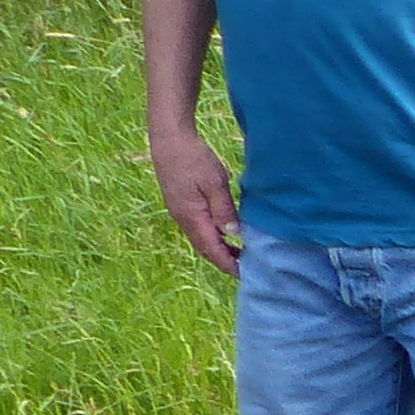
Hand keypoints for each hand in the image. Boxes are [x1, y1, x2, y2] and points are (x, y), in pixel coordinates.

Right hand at [148, 121, 242, 276]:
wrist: (168, 139)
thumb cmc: (193, 158)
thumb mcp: (215, 183)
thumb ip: (224, 210)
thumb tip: (233, 234)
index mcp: (191, 216)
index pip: (211, 249)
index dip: (227, 263)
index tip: (244, 274)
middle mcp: (182, 218)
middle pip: (204, 247)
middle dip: (223, 260)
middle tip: (246, 268)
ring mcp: (179, 211)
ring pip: (200, 238)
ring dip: (218, 248)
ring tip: (239, 254)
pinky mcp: (180, 204)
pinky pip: (196, 227)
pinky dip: (211, 236)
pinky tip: (224, 233)